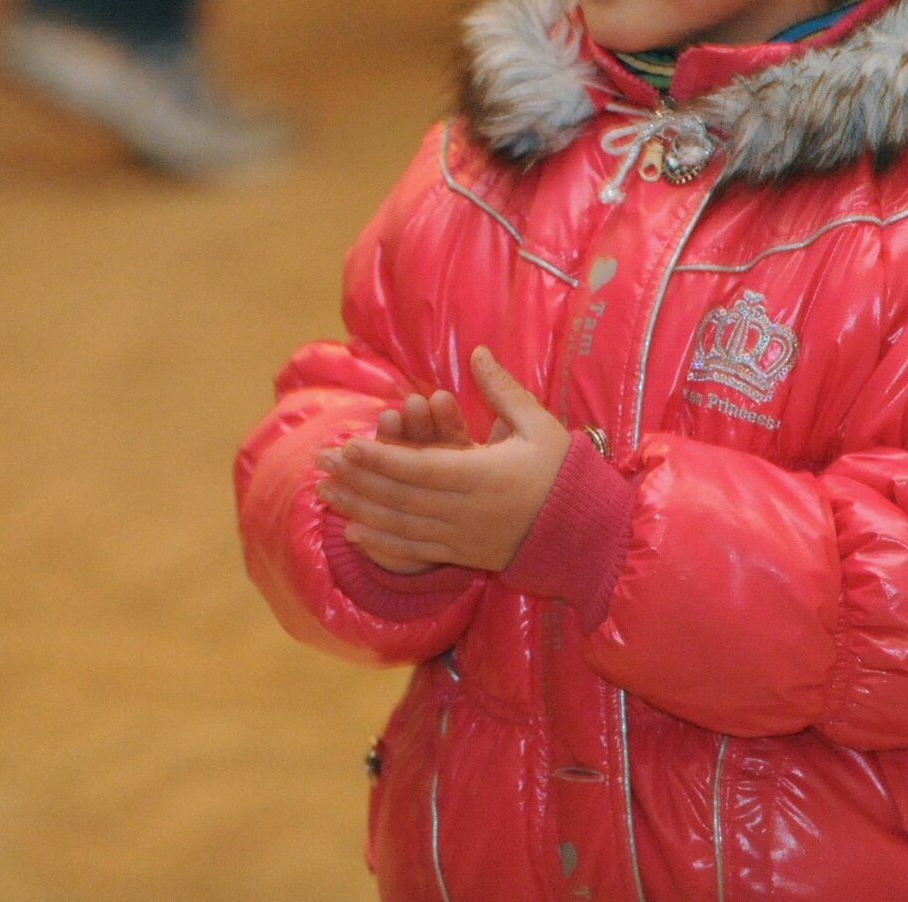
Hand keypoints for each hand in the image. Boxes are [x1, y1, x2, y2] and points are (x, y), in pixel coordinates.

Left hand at [315, 347, 571, 572]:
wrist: (587, 534)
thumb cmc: (564, 473)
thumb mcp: (539, 426)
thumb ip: (503, 390)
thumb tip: (477, 352)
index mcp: (484, 476)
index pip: (421, 468)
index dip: (382, 458)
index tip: (349, 445)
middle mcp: (466, 510)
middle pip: (400, 497)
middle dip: (357, 480)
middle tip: (320, 462)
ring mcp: (462, 536)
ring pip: (400, 525)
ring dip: (359, 508)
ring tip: (324, 492)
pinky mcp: (462, 554)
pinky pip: (414, 550)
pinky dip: (380, 542)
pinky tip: (351, 534)